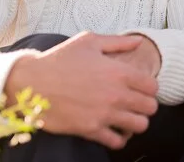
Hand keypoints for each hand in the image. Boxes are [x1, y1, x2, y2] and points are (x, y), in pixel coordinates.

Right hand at [4, 32, 159, 149]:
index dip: (150, 88)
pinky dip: (119, 138)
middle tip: (136, 104)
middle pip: (150, 108)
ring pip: (140, 126)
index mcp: (119, 72)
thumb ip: (118, 42)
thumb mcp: (89, 41)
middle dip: (146, 106)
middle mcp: (116, 94)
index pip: (153, 87)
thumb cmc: (59, 59)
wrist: (30, 83)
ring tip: (127, 118)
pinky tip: (113, 130)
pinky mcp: (90, 129)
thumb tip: (138, 43)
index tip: (141, 88)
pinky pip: (117, 142)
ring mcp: (104, 113)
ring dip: (136, 122)